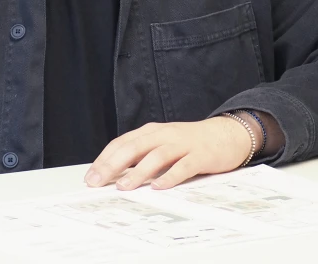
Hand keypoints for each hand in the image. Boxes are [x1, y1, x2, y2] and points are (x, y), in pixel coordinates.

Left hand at [85, 117, 251, 191]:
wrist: (226, 134)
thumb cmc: (189, 143)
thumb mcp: (162, 145)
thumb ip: (142, 156)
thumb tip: (116, 175)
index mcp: (151, 132)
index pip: (122, 143)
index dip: (105, 158)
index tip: (91, 176)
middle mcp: (164, 135)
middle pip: (134, 147)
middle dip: (113, 165)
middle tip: (98, 181)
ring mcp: (182, 144)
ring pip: (156, 156)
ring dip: (138, 172)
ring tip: (123, 186)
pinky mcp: (200, 155)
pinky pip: (183, 167)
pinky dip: (170, 176)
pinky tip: (159, 187)